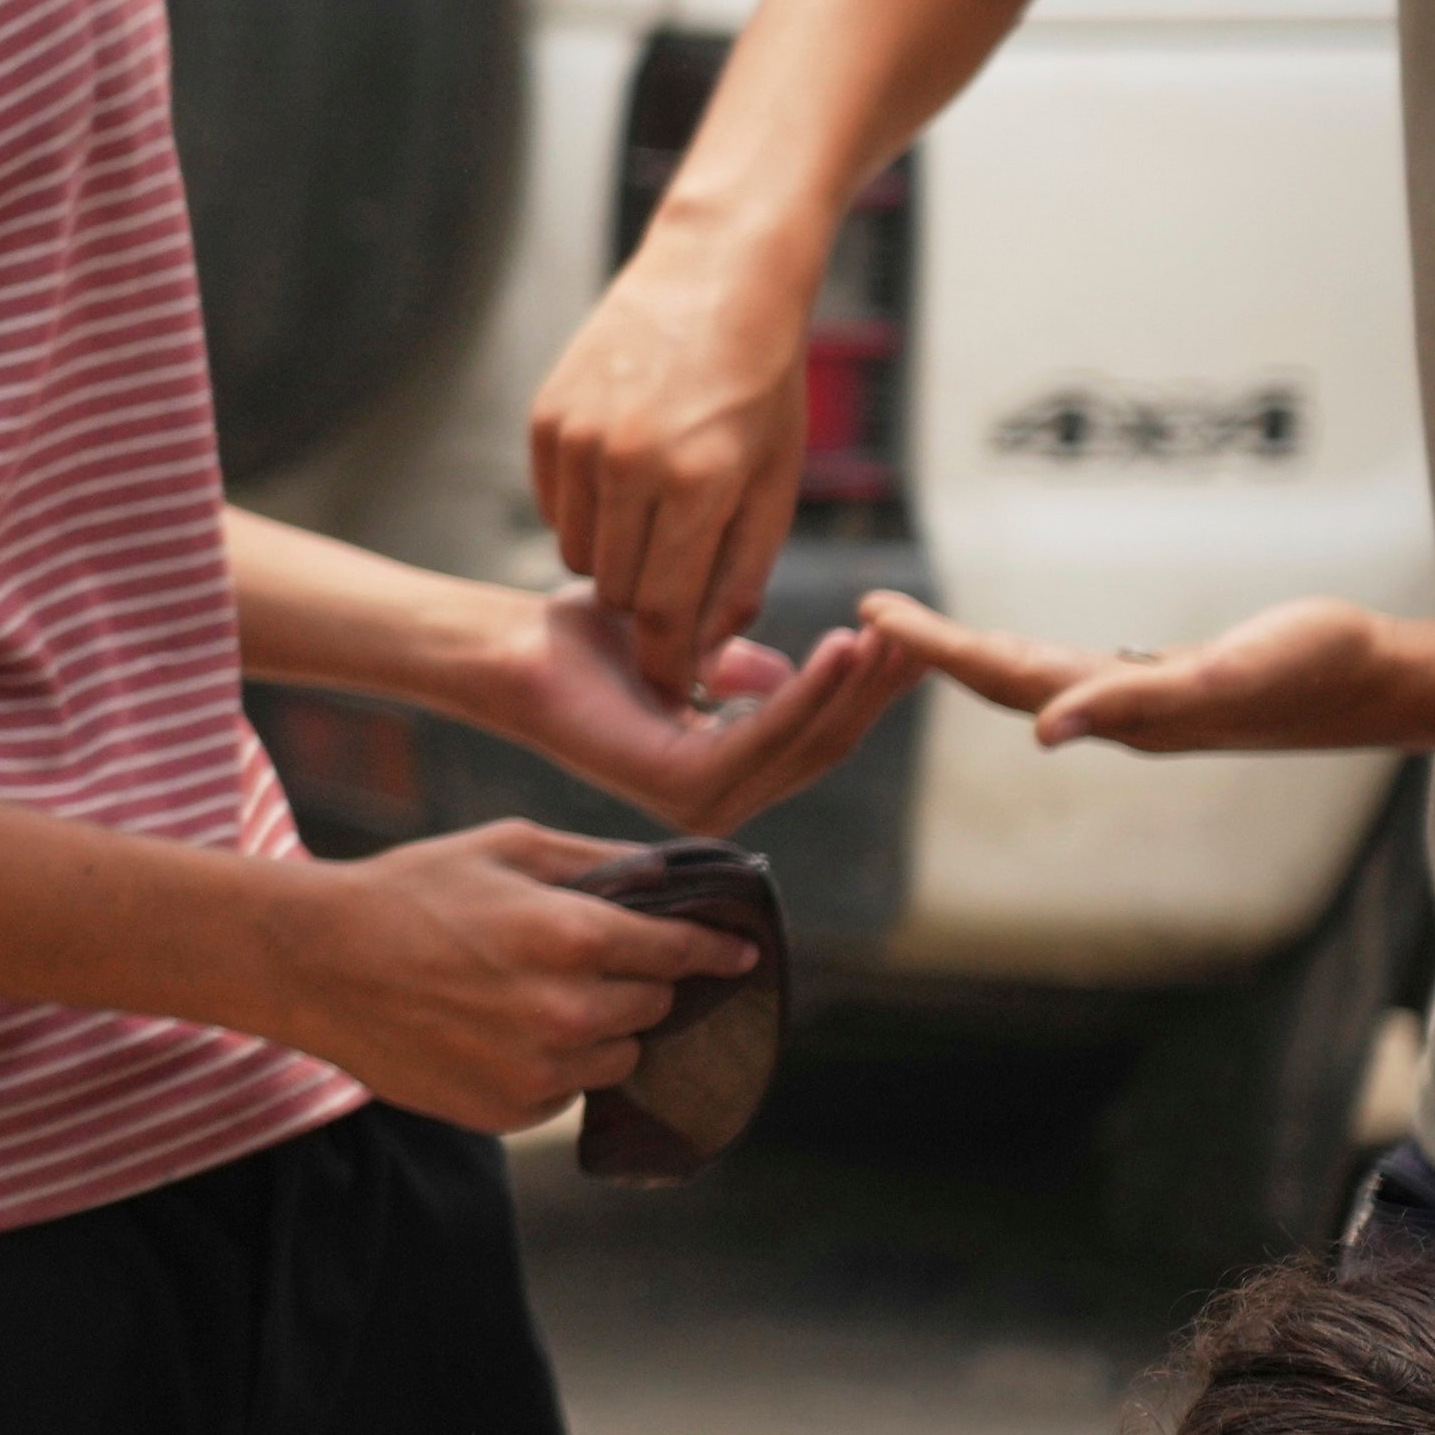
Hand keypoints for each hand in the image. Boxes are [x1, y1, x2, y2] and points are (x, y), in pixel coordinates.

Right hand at [263, 822, 761, 1130]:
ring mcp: (541, 1070)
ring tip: (533, 998)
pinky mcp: (511, 1111)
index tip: (741, 954)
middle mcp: (570, 1011)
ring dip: (599, 1029)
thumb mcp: (503, 846)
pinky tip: (499, 1031)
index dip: (717, 949)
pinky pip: (568, 1092)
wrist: (315, 963)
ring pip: (620, 1056)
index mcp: (575, 936)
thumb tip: (675, 874)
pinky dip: (553, 1066)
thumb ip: (599, 859)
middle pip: (658, 1007)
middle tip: (587, 962)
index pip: (684, 952)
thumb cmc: (409, 891)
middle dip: (638, 983)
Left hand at [489, 589, 918, 832]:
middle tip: (925, 636)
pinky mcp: (682, 784)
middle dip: (878, 688)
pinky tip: (842, 647)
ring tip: (894, 636)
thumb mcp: (682, 642)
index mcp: (723, 768)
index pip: (818, 731)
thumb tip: (787, 669)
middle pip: (825, 740)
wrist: (509, 646)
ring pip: (806, 739)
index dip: (868, 686)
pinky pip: (766, 734)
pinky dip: (810, 689)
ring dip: (856, 686)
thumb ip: (734, 665)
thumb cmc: (579, 640)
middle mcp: (718, 795)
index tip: (911, 635)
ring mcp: (701, 799)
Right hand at [529, 250, 810, 690]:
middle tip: (679, 588)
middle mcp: (629, 463)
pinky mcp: (546, 419)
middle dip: (650, 608)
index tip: (677, 687)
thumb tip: (708, 651)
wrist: (715, 276)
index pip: (668, 613)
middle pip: (620, 591)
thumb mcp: (774, 482)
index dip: (671, 662)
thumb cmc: (762, 386)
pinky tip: (625, 479)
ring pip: (580, 553)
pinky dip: (586, 514)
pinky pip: (554, 508)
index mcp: (701, 484)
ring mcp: (578, 437)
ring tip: (658, 522)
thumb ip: (741, 571)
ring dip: (616, 559)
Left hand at [862, 591, 1407, 756]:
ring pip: (1030, 678)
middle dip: (930, 650)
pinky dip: (1024, 659)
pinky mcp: (1166, 683)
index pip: (1001, 677)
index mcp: (1118, 710)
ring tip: (909, 631)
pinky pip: (1070, 673)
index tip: (872, 618)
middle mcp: (1118, 711)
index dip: (935, 649)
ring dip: (967, 656)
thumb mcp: (1223, 680)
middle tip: (865, 613)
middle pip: (1001, 678)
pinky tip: (1005, 655)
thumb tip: (1047, 730)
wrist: (1379, 681)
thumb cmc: (1311, 672)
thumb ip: (1132, 703)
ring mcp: (1141, 701)